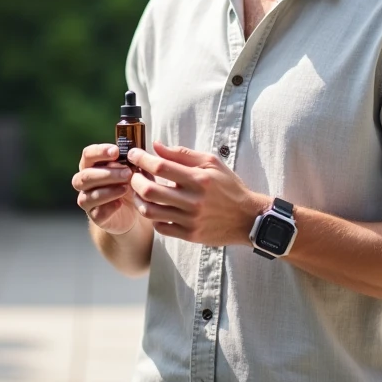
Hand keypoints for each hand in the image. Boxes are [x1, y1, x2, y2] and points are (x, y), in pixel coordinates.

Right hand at [73, 143, 138, 234]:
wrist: (134, 211)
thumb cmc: (130, 184)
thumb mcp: (133, 170)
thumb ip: (131, 162)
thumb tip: (134, 153)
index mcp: (91, 165)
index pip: (88, 154)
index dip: (100, 151)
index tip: (116, 151)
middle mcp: (84, 182)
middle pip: (86, 175)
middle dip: (108, 173)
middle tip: (128, 173)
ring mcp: (87, 200)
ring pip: (90, 195)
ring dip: (109, 190)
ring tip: (126, 188)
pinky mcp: (94, 216)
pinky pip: (97, 212)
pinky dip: (109, 207)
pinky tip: (120, 203)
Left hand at [127, 141, 267, 246]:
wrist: (247, 218)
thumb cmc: (229, 187)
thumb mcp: (212, 163)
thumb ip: (182, 154)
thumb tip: (156, 146)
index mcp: (199, 179)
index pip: (161, 167)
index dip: (142, 159)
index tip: (134, 154)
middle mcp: (193, 201)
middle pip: (150, 191)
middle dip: (135, 180)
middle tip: (134, 174)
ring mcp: (190, 220)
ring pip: (151, 212)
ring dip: (139, 200)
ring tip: (139, 191)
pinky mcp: (190, 235)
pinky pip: (161, 228)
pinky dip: (153, 217)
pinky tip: (155, 208)